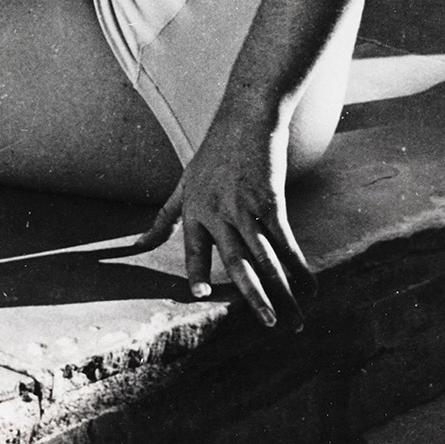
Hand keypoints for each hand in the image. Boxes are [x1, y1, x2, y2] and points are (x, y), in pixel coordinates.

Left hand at [118, 110, 313, 332]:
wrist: (246, 117)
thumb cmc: (214, 154)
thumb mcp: (183, 185)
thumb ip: (163, 220)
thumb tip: (135, 246)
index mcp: (194, 211)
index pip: (193, 249)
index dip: (197, 270)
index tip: (201, 294)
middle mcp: (217, 212)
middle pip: (236, 263)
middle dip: (254, 297)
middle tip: (269, 325)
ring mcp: (244, 206)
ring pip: (264, 259)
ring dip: (282, 292)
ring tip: (293, 321)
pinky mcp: (270, 199)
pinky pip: (285, 241)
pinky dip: (298, 266)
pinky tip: (310, 287)